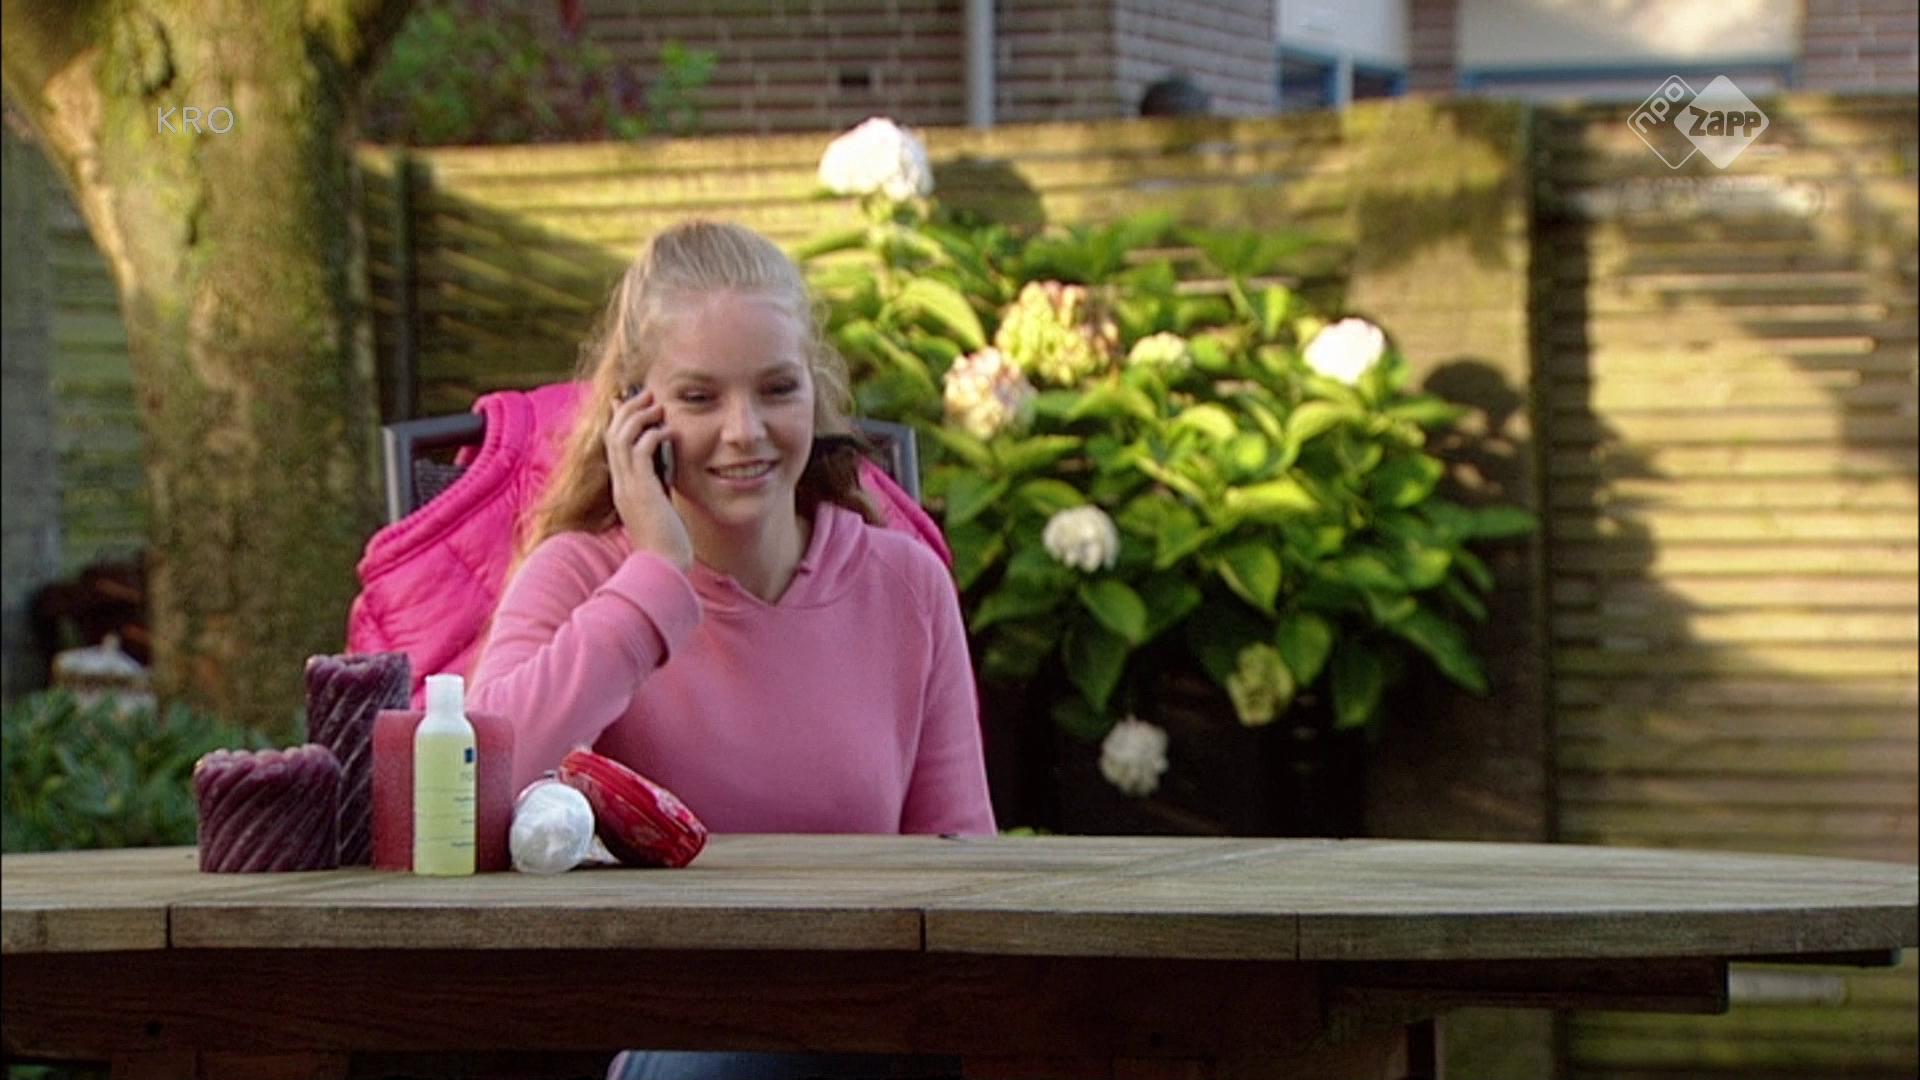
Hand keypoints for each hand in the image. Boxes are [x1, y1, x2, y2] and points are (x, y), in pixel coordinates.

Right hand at [605, 388, 692, 571]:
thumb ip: (658, 489)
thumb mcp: (660, 508)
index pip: (613, 446)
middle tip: (647, 394)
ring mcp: (628, 488)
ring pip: (621, 439)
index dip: (619, 421)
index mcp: (623, 489)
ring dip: (639, 416)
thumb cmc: (667, 544)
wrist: (665, 567)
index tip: (631, 402)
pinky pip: (640, 453)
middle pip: (611, 435)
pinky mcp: (641, 492)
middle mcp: (620, 485)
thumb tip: (665, 474)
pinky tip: (669, 431)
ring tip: (657, 404)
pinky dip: (652, 435)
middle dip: (628, 410)